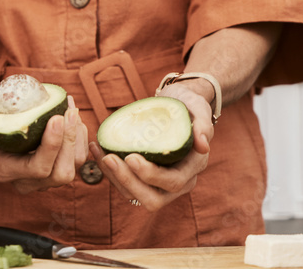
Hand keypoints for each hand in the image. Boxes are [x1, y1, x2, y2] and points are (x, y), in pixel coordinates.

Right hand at [0, 95, 87, 193]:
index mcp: (6, 171)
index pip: (37, 168)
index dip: (51, 145)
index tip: (56, 117)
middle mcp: (27, 181)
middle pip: (61, 174)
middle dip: (69, 142)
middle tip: (68, 111)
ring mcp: (44, 177)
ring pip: (74, 167)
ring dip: (77, 137)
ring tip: (71, 109)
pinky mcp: (56, 167)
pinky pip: (78, 159)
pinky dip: (80, 137)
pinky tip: (73, 115)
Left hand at [88, 84, 212, 210]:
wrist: (179, 105)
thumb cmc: (189, 105)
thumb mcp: (199, 108)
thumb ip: (203, 125)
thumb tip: (203, 145)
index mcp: (193, 168)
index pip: (173, 182)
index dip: (151, 175)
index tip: (131, 157)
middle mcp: (179, 181)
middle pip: (153, 199)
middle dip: (128, 182)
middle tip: (109, 159)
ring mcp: (160, 183)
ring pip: (135, 195)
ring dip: (114, 178)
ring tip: (100, 153)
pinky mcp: (144, 177)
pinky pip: (126, 183)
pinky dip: (110, 171)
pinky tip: (98, 149)